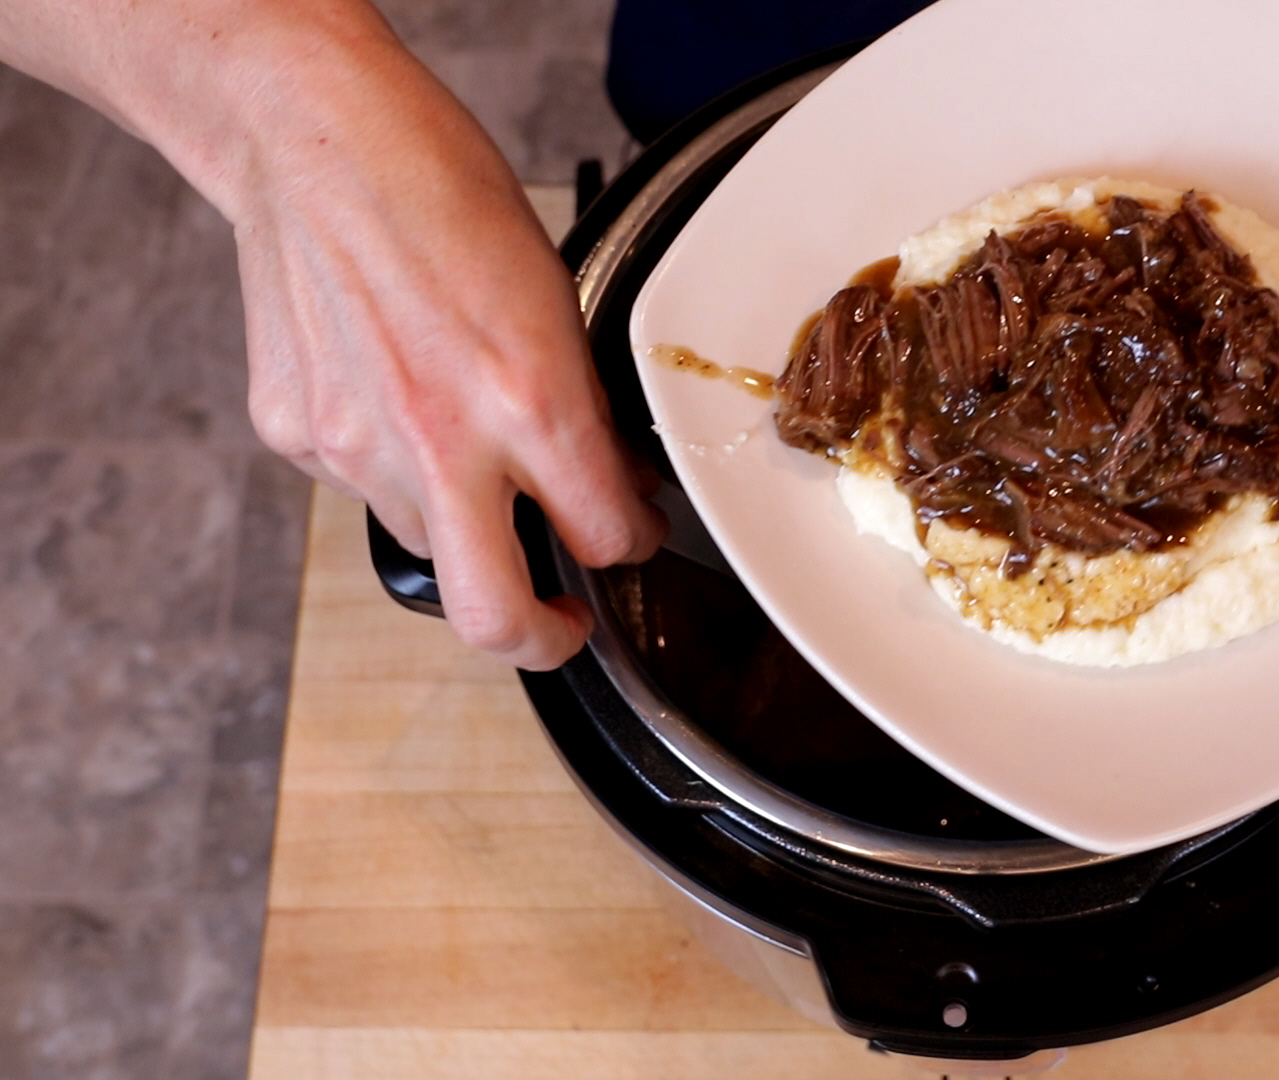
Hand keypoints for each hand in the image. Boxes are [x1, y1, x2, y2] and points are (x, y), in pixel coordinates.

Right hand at [222, 30, 664, 668]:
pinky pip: (361, 489)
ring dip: (462, 521)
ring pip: (428, 543)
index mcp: (528, 402)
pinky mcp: (295, 437)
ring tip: (464, 445)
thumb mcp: (553, 298)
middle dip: (543, 640)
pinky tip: (394, 395)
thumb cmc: (440, 193)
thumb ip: (577, 410)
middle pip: (495, 617)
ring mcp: (357, 449)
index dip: (628, 545)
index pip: (602, 539)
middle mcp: (441, 442)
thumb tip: (606, 483)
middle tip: (563, 624)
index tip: (626, 537)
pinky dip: (392, 467)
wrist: (312, 142)